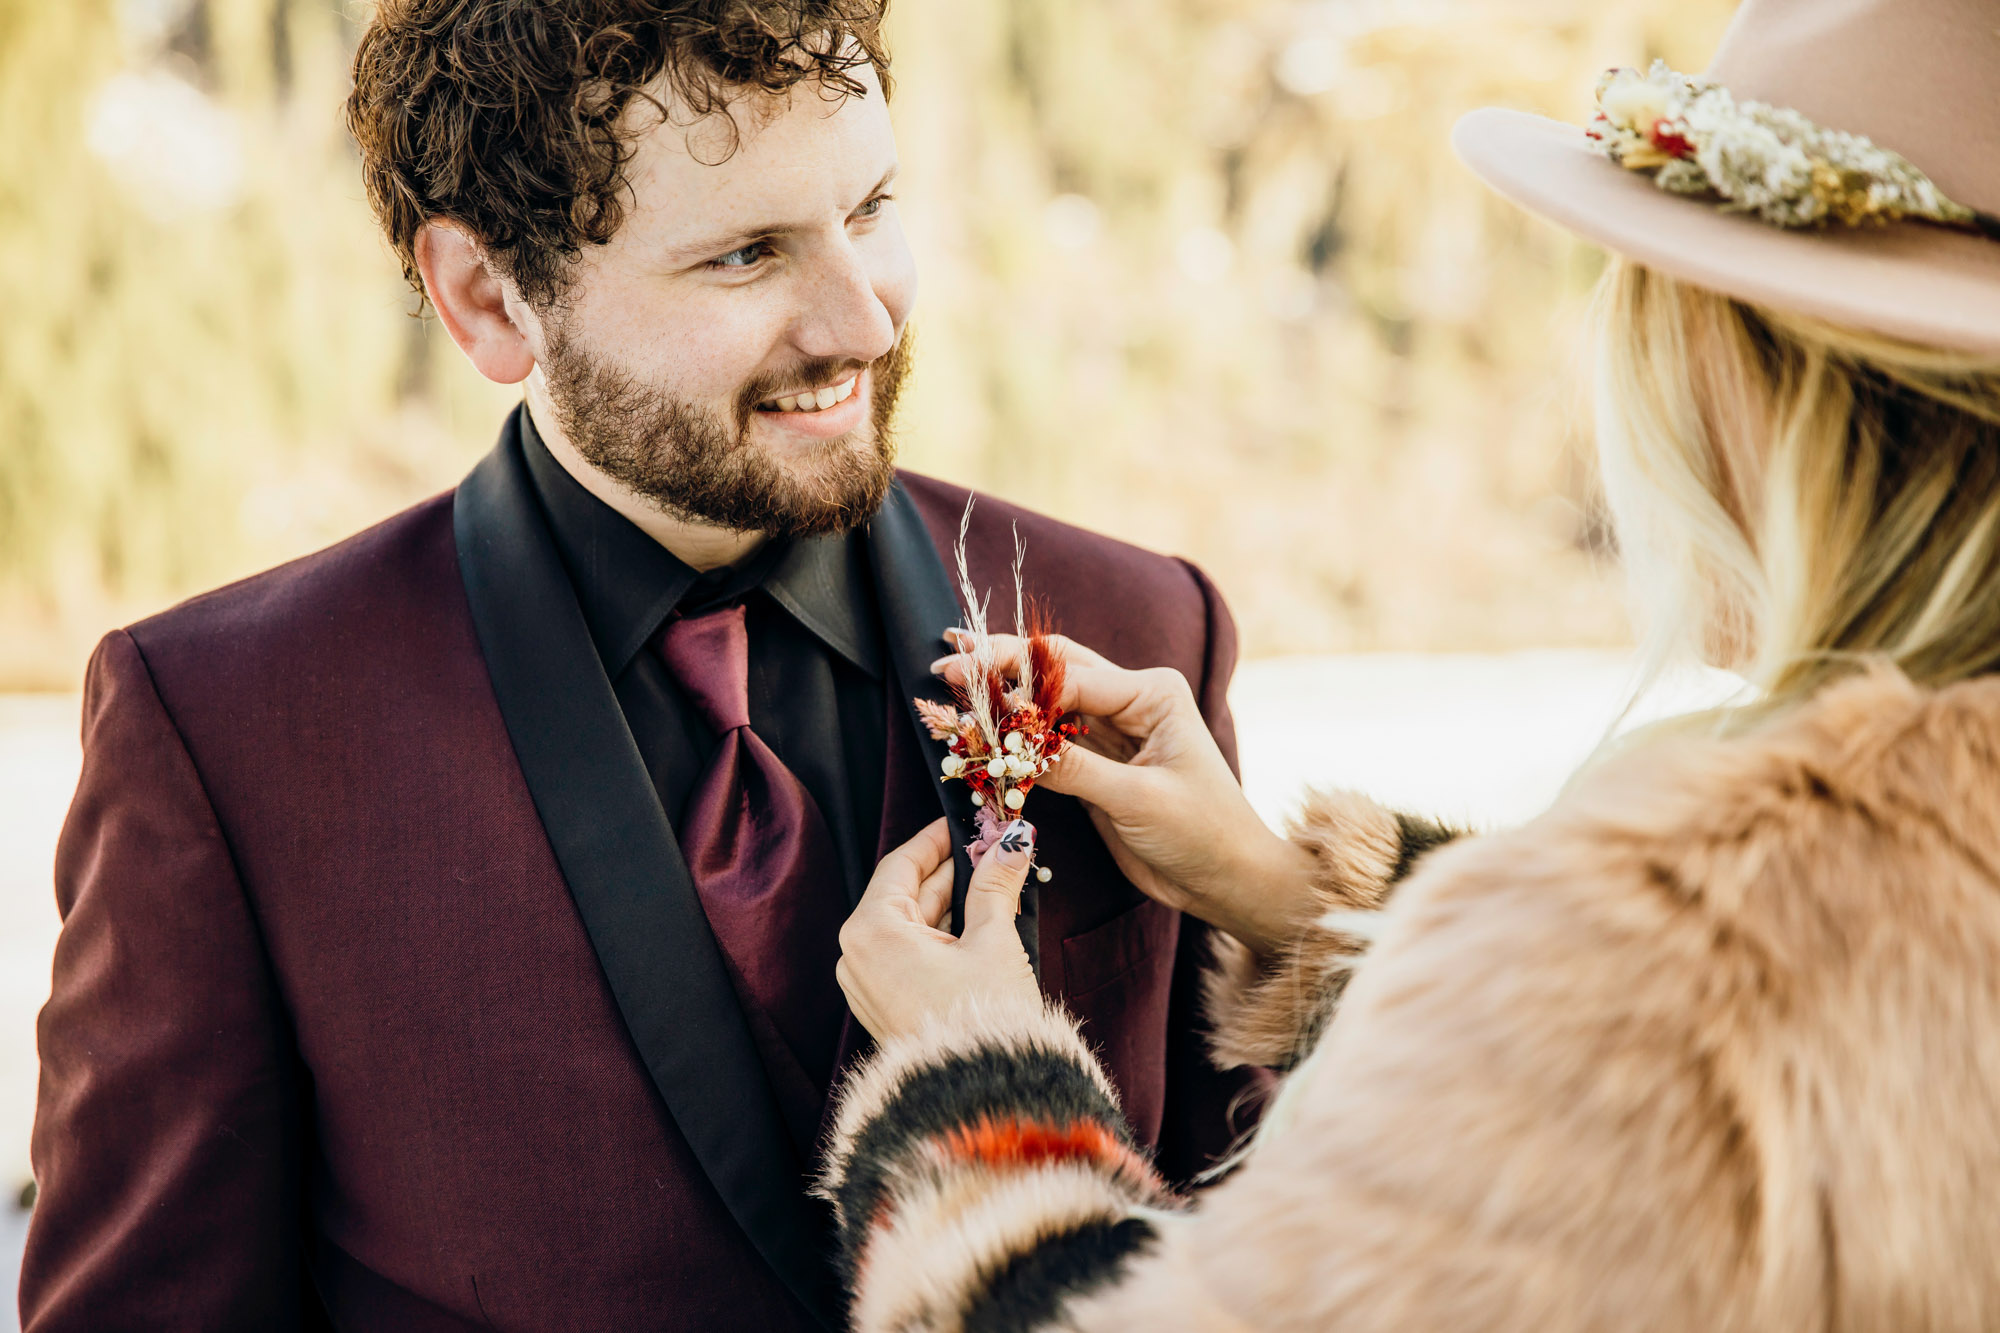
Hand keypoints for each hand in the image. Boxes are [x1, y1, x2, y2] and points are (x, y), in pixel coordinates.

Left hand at [836, 818, 1039, 1042]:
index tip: (963, 823)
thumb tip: (1012, 841)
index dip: (937, 840)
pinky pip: (910, 957)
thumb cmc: (982, 1021)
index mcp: (871, 931)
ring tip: (995, 885)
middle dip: (951, 873)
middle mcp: (857, 957)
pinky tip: (979, 926)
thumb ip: (997, 885)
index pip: (901, 865)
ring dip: (952, 905)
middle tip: (992, 850)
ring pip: (910, 927)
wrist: (981, 1100)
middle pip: (906, 895)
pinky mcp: (886, 1009)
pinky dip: (941, 937)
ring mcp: (868, 987)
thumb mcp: (994, 941)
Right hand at [936, 631, 1318, 959]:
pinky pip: (1046, 741)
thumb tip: (1014, 746)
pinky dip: (1013, 736)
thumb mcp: (1138, 800)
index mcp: (1152, 693)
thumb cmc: (1204, 833)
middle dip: (998, 665)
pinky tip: (979, 728)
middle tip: (946, 664)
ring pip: (1044, 702)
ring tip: (950, 681)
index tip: (970, 691)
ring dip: (1000, 696)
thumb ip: (1075, 769)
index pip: (1070, 678)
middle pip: (1052, 670)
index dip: (1017, 684)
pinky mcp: (1096, 763)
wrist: (1228, 880)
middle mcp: (1131, 701)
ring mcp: (1111, 731)